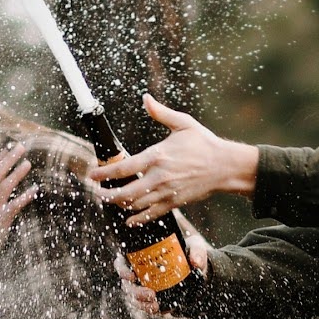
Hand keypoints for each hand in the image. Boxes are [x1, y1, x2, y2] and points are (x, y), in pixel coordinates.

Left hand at [89, 94, 259, 226]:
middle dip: (108, 194)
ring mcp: (167, 192)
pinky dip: (139, 219)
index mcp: (158, 155)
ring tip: (111, 201)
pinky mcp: (176, 202)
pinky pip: (153, 214)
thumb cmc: (204, 143)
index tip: (93, 175)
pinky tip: (130, 220)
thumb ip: (161, 113)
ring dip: (120, 204)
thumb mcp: (183, 123)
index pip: (124, 167)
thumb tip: (145, 98)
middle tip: (98, 193)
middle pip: (126, 191)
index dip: (105, 173)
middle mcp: (160, 176)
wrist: (225, 166)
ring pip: (137, 204)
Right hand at [113, 236, 206, 315]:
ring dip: (142, 303)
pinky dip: (150, 308)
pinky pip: (145, 305)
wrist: (197, 269)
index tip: (131, 275)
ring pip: (134, 298)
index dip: (122, 270)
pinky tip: (158, 309)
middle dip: (135, 292)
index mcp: (140, 256)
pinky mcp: (151, 298)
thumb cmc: (189, 252)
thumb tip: (196, 262)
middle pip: (127, 284)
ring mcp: (144, 287)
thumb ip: (197, 251)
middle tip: (150, 294)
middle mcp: (138, 273)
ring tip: (155, 306)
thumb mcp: (195, 247)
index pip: (122, 263)